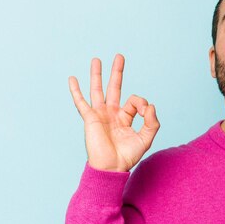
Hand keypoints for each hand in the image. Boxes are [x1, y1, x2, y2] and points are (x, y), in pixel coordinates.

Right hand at [69, 54, 159, 171]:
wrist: (112, 167)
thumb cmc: (128, 156)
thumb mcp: (146, 138)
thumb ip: (152, 122)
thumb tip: (150, 105)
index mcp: (125, 118)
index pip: (135, 101)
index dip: (142, 103)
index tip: (146, 111)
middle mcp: (112, 113)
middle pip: (114, 87)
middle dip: (117, 72)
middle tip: (120, 56)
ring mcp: (100, 114)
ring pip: (98, 90)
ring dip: (97, 75)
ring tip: (97, 59)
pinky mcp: (90, 118)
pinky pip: (81, 102)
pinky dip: (76, 90)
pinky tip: (72, 78)